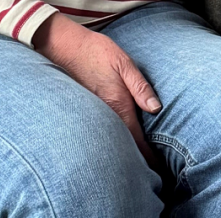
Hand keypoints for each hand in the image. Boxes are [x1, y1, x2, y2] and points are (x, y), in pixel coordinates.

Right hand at [33, 13, 160, 166]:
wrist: (62, 47)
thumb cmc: (96, 52)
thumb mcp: (124, 63)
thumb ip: (140, 87)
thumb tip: (156, 108)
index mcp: (118, 105)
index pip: (136, 140)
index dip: (148, 158)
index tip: (158, 171)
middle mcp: (104, 115)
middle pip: (122, 147)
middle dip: (136, 161)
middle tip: (152, 173)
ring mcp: (91, 115)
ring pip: (109, 141)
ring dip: (121, 153)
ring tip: (135, 166)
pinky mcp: (82, 112)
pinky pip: (98, 133)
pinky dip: (108, 141)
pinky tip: (114, 145)